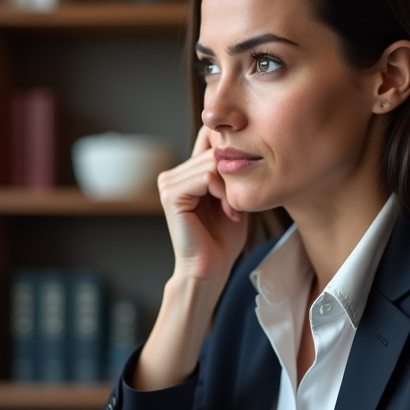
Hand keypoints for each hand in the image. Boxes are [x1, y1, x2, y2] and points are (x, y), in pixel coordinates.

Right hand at [157, 127, 248, 284]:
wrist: (210, 268)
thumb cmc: (223, 238)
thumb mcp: (231, 196)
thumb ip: (230, 171)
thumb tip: (241, 142)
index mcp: (183, 174)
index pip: (209, 140)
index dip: (232, 156)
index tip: (242, 186)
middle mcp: (172, 175)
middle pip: (214, 151)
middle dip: (233, 177)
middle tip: (238, 206)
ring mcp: (168, 184)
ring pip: (212, 163)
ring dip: (230, 188)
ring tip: (232, 211)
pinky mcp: (171, 195)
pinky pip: (206, 177)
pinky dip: (222, 193)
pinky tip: (228, 212)